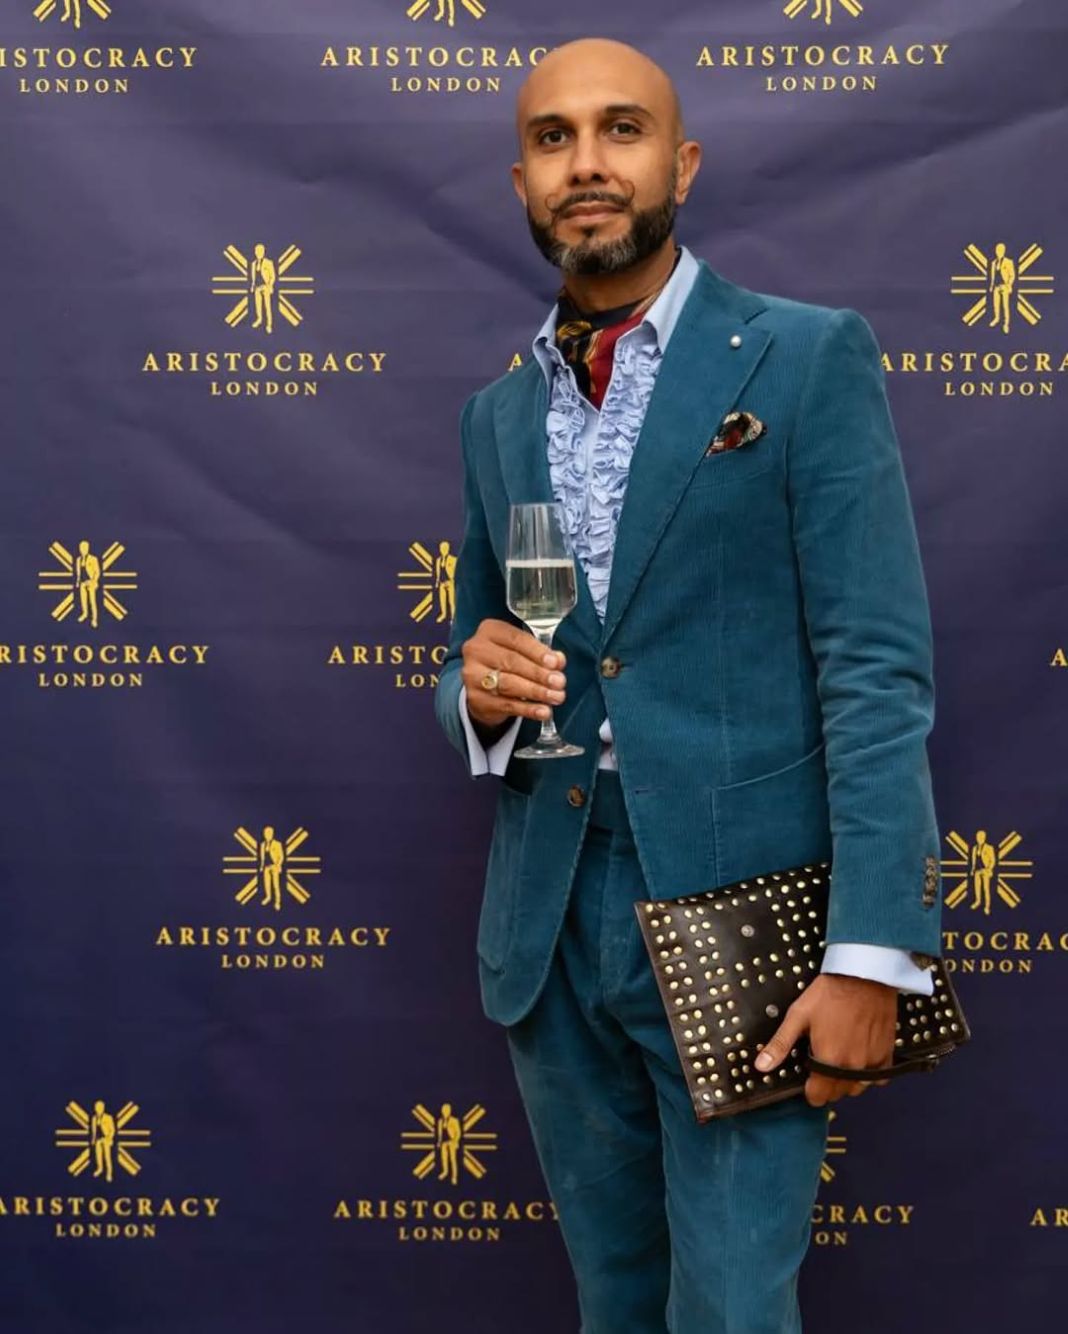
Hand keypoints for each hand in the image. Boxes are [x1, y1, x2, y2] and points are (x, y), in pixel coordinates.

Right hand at [462, 619, 566, 728]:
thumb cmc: (506, 663)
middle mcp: (477, 650)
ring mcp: (472, 675)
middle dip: (539, 673)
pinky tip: (543, 711)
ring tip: (556, 696)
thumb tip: (558, 661)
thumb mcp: (522, 651)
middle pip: (512, 661)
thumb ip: (541, 654)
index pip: (516, 639)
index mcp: (490, 631)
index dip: (538, 652)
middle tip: (559, 682)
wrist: (482, 687)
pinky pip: (506, 704)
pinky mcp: (476, 699)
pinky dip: (528, 709)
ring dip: (536, 691)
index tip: (556, 663)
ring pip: (509, 684)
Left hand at [753, 973, 896, 1105]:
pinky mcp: (886, 1054)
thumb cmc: (828, 994)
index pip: (818, 1096)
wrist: (864, 975)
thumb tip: (761, 1067)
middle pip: (837, 1094)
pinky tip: (860, 1056)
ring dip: (847, 1081)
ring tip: (839, 1060)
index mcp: (828, 1061)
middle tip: (821, 1062)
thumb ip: (781, 1044)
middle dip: (826, 1085)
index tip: (807, 1078)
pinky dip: (868, 1074)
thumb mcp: (798, 1015)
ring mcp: (872, 1063)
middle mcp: (852, 1068)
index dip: (809, 1090)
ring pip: (857, 1088)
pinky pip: (878, 1078)